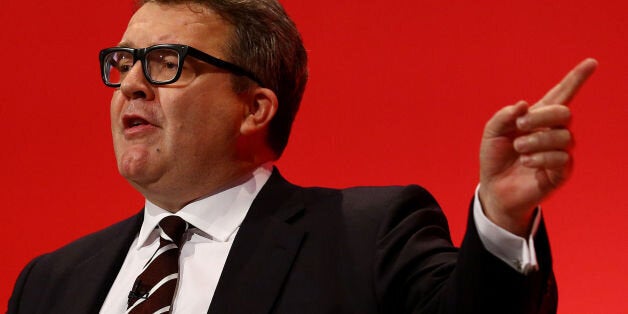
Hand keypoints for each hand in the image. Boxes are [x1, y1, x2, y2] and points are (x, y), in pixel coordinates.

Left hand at [478, 58, 597, 235]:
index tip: (591, 62)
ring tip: (518, 149)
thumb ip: (504, 116)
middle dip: (542, 116)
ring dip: (536, 140)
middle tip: (519, 127)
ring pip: (563, 136)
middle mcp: (553, 132)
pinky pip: (562, 158)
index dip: (576, 79)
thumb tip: (523, 105)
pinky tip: (527, 162)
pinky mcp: (561, 172)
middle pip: (563, 113)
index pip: (561, 94)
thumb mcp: (492, 133)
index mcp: (538, 118)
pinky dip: (541, 158)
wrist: (494, 188)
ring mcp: (559, 152)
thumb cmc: (495, 158)